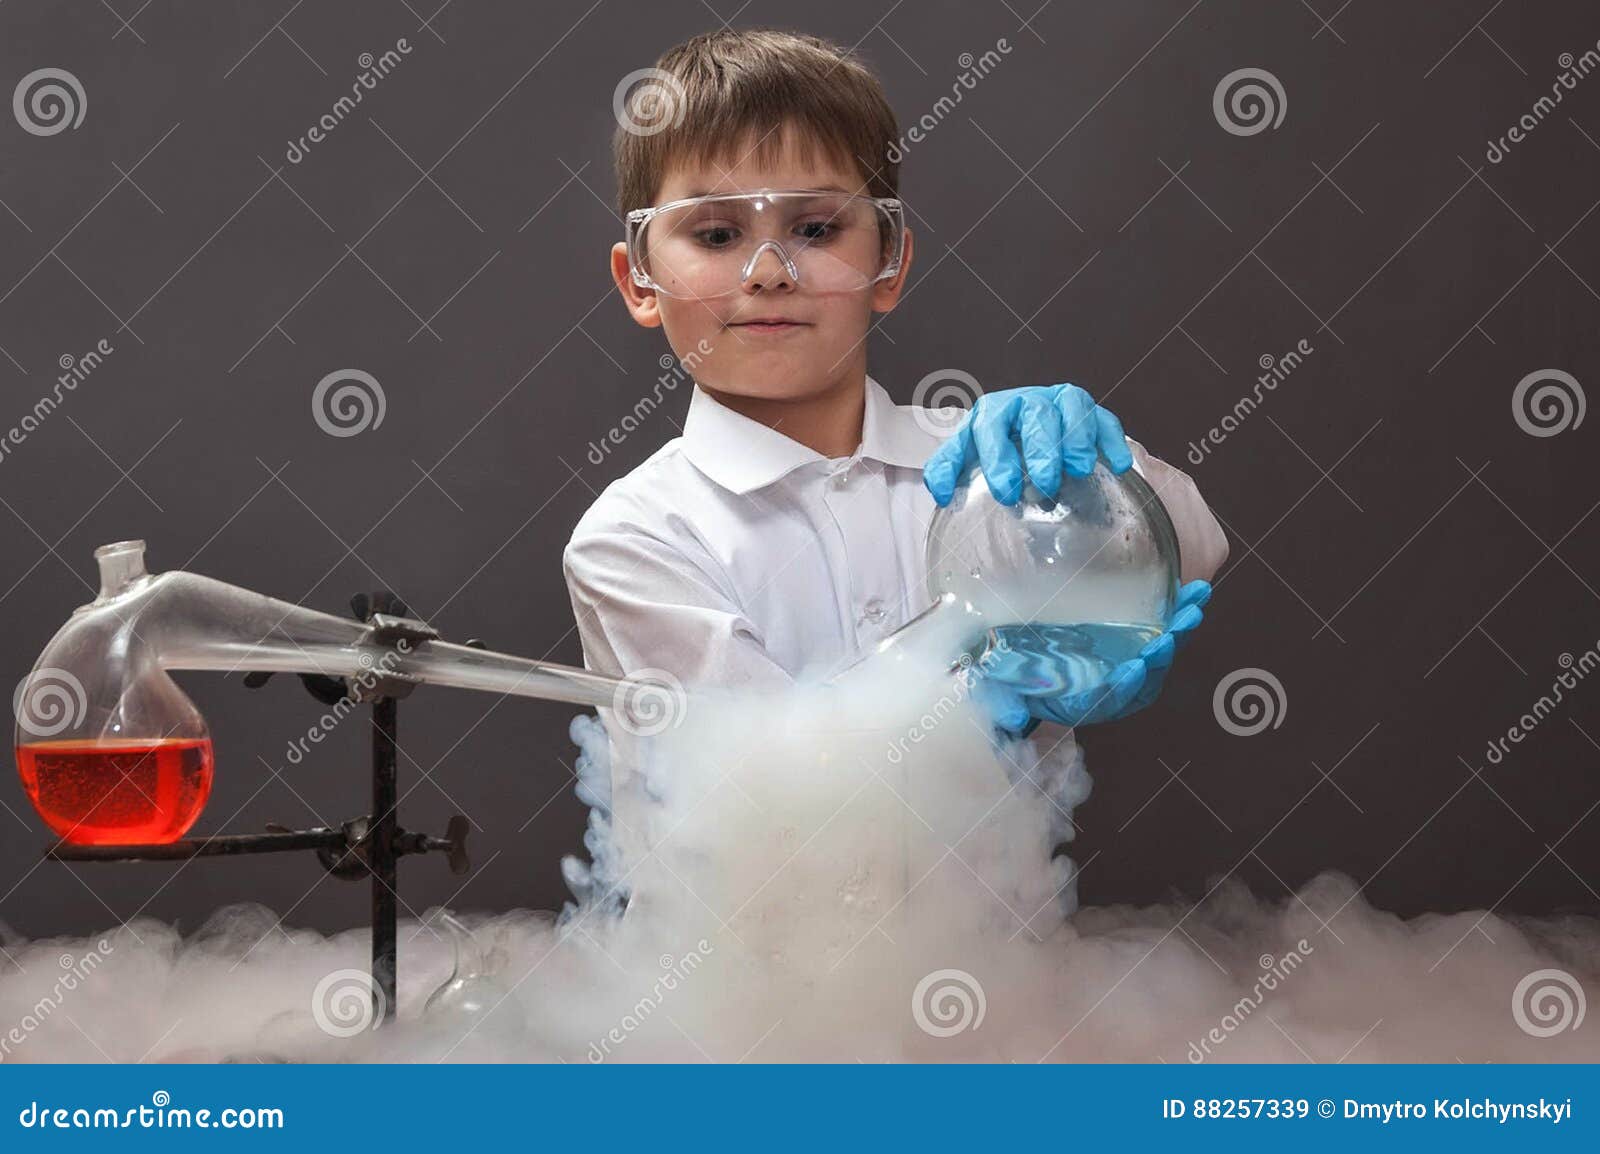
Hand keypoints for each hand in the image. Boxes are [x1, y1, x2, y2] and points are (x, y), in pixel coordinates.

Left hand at [923, 383, 1132, 507]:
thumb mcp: (968, 453)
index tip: (1005, 491)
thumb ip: (949, 467)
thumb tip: (940, 491)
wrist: (1025, 429)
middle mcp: (1028, 402)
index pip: (992, 427)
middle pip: (1037, 414)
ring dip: (1077, 438)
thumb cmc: (996, 445)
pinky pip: (1105, 420)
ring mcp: (1061, 403)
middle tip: (1046, 482)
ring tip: (1079, 469)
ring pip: (1073, 408)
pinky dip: (1111, 440)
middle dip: (1042, 449)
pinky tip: (1117, 464)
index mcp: (994, 412)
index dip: (998, 458)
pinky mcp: (1091, 413)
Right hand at [973, 581, 1212, 734]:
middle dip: (1163, 655)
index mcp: (1080, 701)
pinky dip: (1180, 612)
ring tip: (1195, 605)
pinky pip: (1162, 630)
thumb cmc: (1004, 676)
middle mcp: (1108, 687)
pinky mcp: (1130, 640)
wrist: (1010, 663)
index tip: (1132, 671)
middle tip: (1174, 632)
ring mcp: (1122, 663)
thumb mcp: (996, 691)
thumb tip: (1012, 719)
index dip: (1125, 689)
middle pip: (1146, 678)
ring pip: (1160, 654)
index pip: (1110, 702)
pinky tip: (1195, 592)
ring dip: (1181, 630)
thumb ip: (1003, 704)